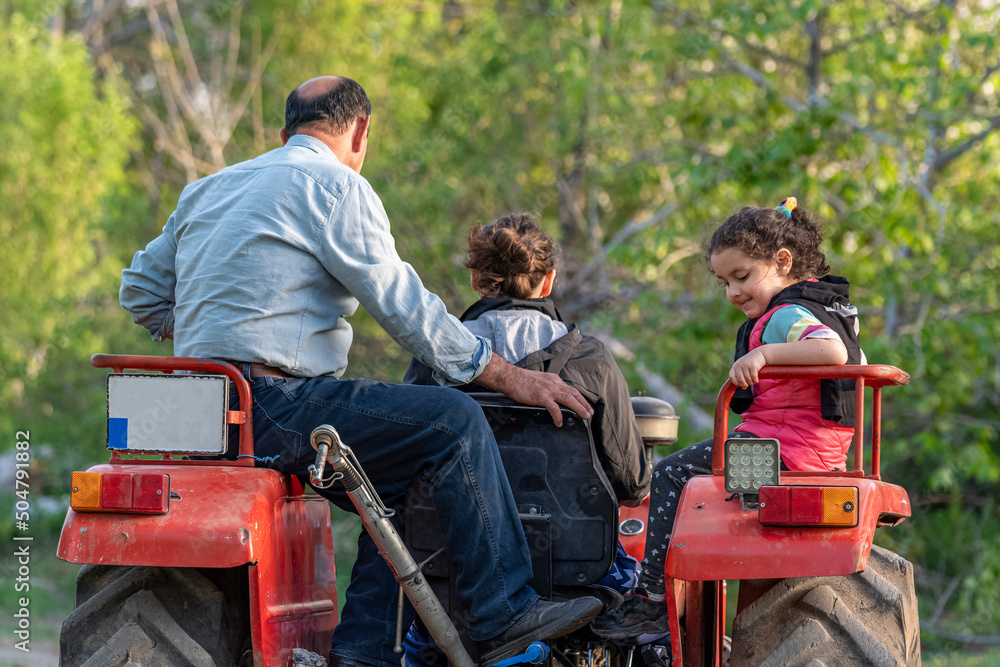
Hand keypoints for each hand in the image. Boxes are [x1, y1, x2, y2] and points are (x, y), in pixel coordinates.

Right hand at [475, 356, 592, 426]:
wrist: (511, 377)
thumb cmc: (522, 380)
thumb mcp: (540, 380)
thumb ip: (548, 386)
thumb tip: (552, 396)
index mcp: (554, 379)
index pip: (570, 389)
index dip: (580, 398)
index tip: (585, 405)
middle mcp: (554, 383)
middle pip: (574, 393)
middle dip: (584, 403)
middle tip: (590, 413)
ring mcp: (549, 390)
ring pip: (569, 399)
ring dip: (579, 408)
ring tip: (585, 416)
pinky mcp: (542, 396)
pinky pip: (554, 408)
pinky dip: (558, 416)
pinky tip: (559, 422)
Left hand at [730, 348, 766, 387]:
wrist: (760, 354)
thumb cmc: (750, 363)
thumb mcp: (743, 367)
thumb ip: (741, 376)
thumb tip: (743, 388)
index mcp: (735, 366)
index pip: (732, 377)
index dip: (735, 382)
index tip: (740, 384)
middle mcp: (739, 365)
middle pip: (740, 380)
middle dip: (745, 384)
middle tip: (748, 385)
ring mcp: (746, 365)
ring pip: (748, 379)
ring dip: (751, 383)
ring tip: (753, 382)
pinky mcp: (753, 366)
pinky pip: (753, 378)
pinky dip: (755, 381)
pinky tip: (756, 380)